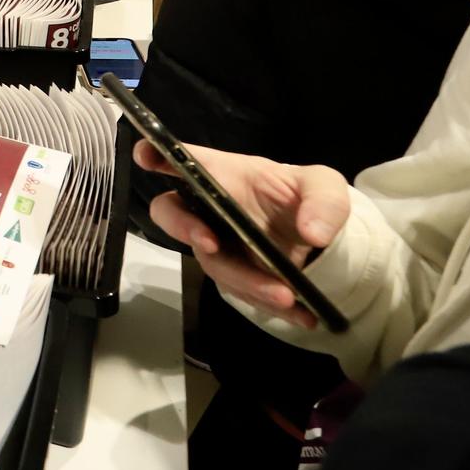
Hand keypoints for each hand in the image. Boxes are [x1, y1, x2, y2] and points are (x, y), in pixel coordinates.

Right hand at [134, 139, 351, 329]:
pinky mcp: (232, 273)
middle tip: (209, 243)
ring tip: (286, 296)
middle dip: (182, 227)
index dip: (155, 154)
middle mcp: (208, 208)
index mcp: (221, 173)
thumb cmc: (306, 198)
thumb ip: (324, 201)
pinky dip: (267, 304)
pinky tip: (300, 314)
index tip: (145, 156)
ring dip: (244, 280)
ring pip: (210, 262)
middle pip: (170, 212)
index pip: (180, 159)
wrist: (319, 238)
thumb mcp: (325, 186)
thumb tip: (313, 234)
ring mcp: (216, 243)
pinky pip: (237, 290)